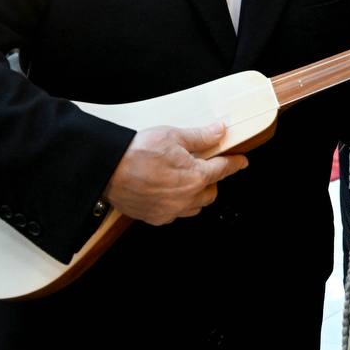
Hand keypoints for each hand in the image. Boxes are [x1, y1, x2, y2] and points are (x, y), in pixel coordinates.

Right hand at [102, 122, 247, 225]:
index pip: (223, 170)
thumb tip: (219, 131)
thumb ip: (200, 136)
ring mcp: (170, 211)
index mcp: (195, 176)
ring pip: (195, 207)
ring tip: (187, 181)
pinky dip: (177, 205)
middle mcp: (186, 198)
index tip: (241, 162)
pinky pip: (175, 214)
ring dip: (196, 195)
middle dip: (212, 181)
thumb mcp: (173, 135)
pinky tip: (169, 193)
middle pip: (211, 193)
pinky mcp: (155, 217)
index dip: (235, 164)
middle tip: (205, 167)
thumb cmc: (138, 151)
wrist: (109, 169)